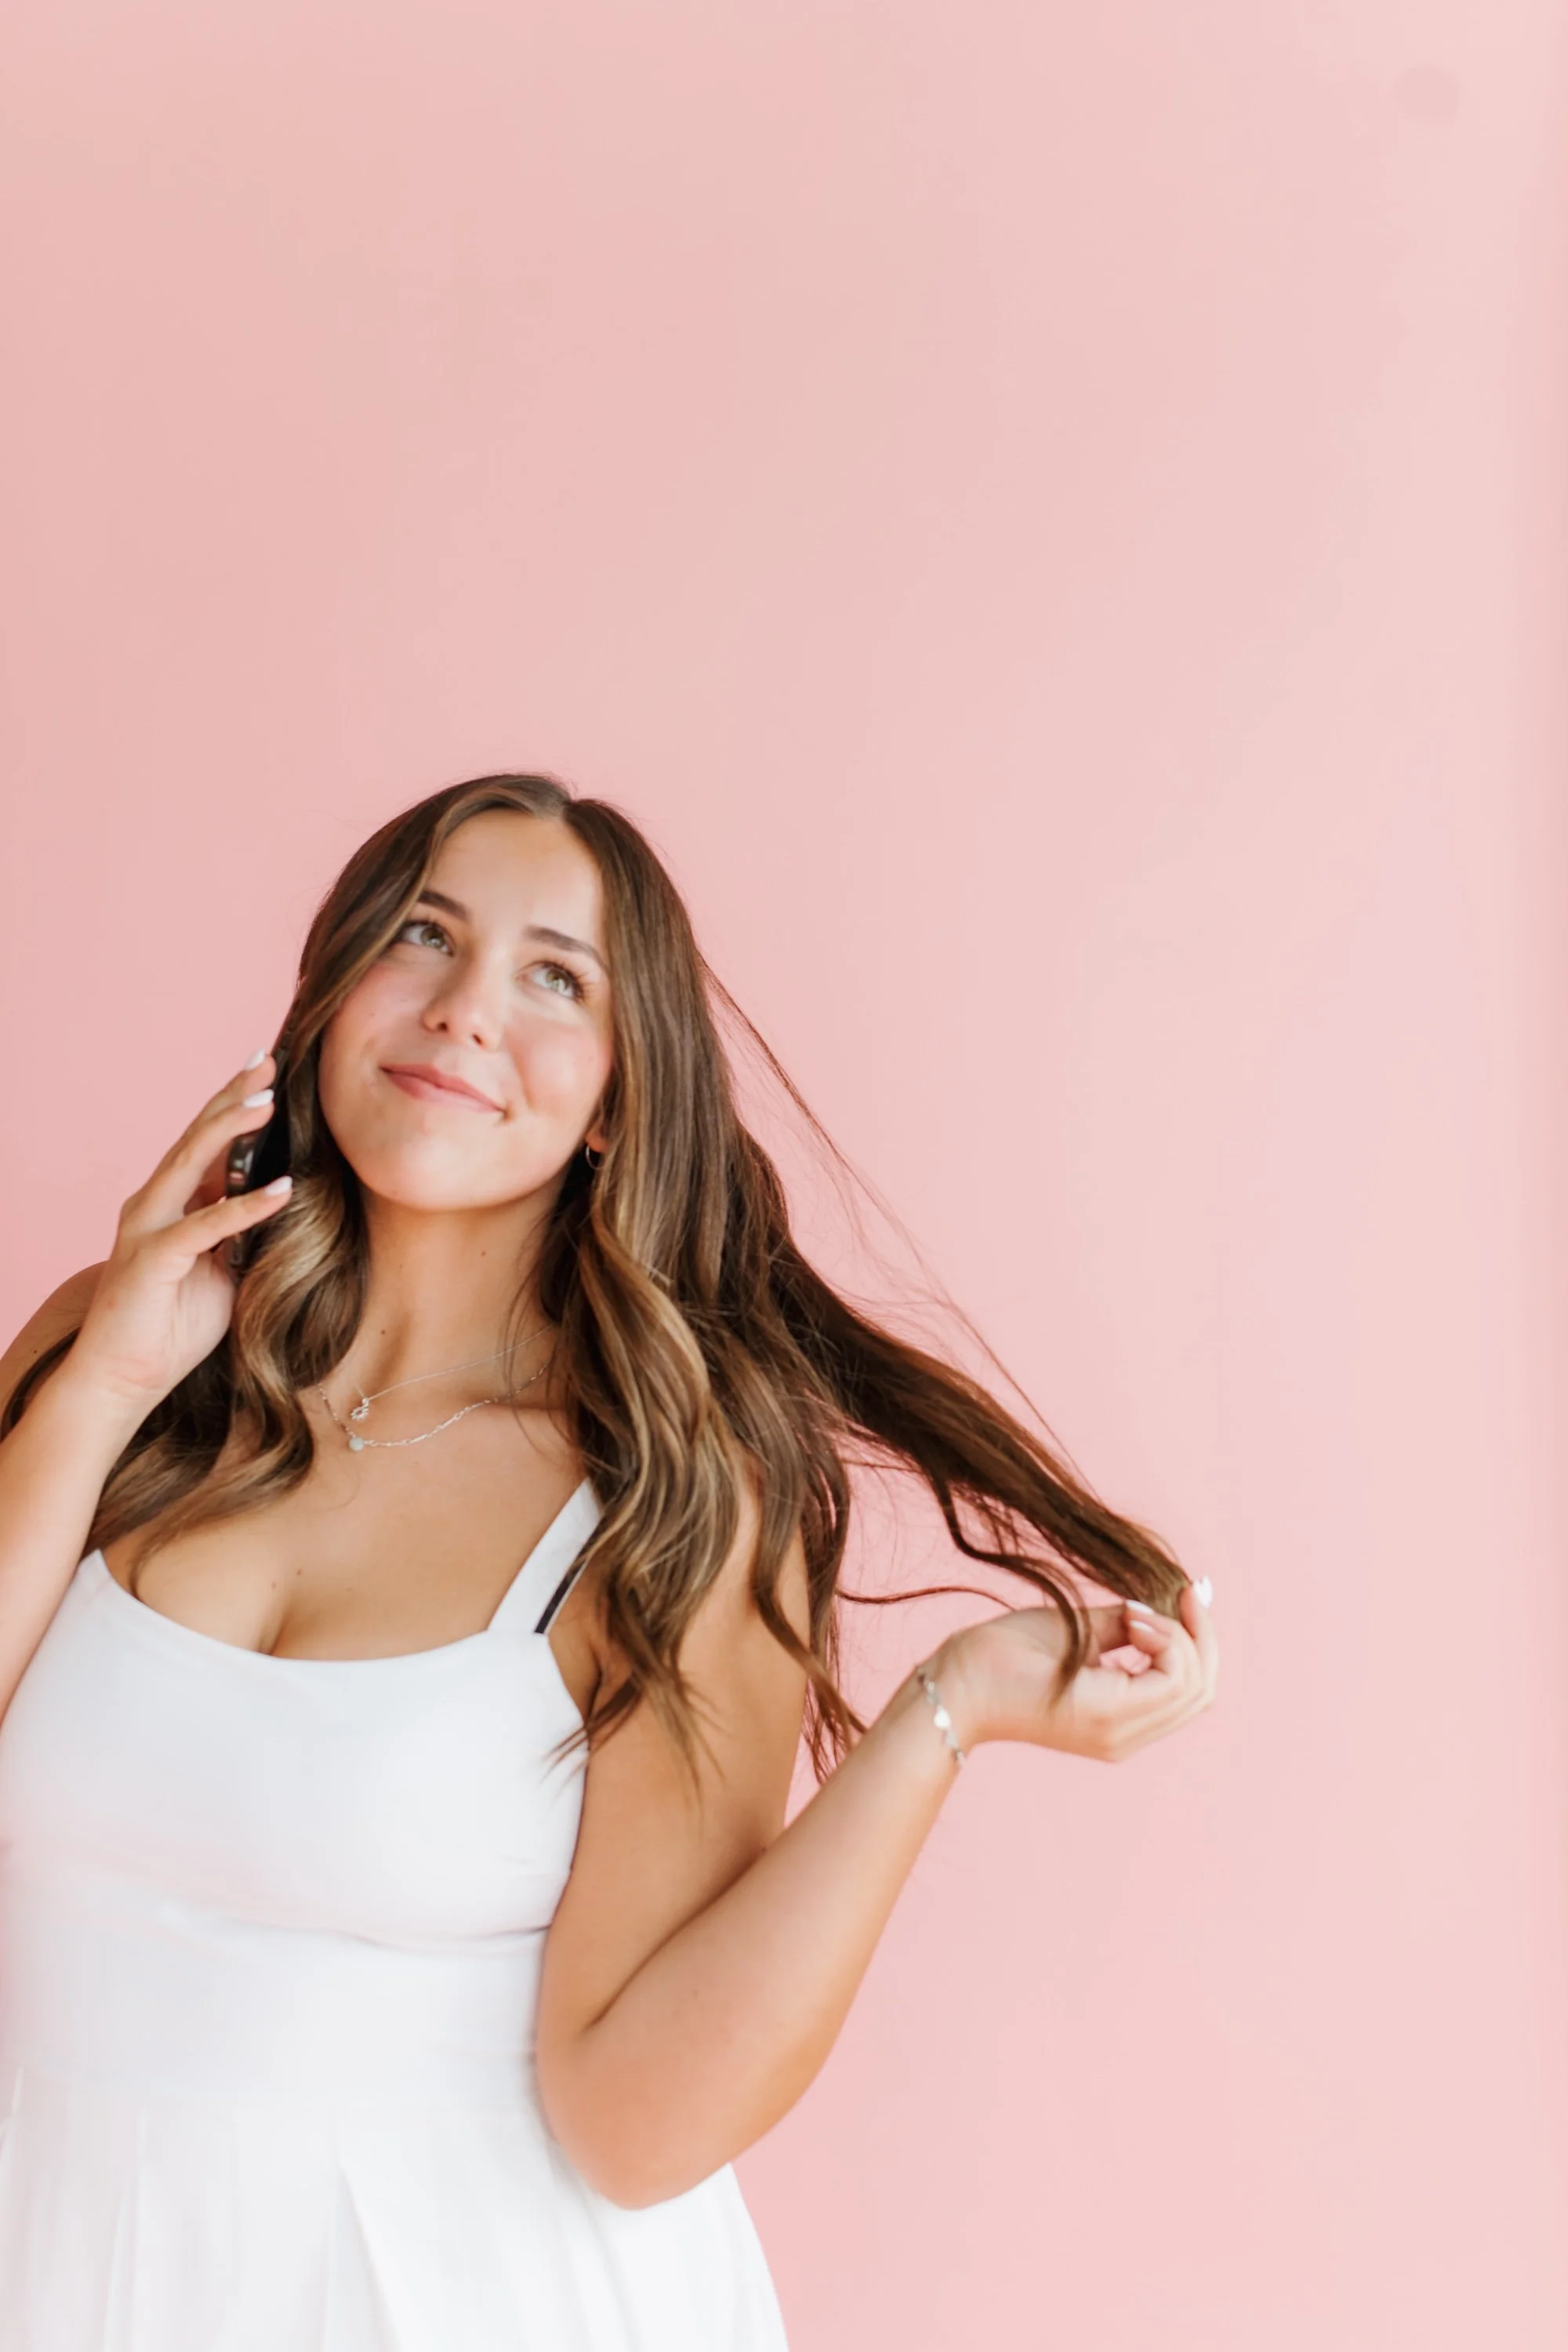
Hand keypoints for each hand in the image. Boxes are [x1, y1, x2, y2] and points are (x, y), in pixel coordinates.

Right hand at [61, 1052, 291, 1426]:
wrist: (122, 1380)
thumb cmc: (173, 1326)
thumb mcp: (225, 1270)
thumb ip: (246, 1234)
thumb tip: (289, 1202)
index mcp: (173, 1202)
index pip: (208, 1143)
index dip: (236, 1105)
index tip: (269, 1069)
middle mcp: (155, 1203)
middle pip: (198, 1137)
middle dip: (234, 1097)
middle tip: (268, 1060)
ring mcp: (148, 1227)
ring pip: (192, 1164)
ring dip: (232, 1131)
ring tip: (270, 1100)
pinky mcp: (152, 1258)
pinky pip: (204, 1225)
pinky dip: (244, 1208)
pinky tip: (281, 1191)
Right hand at [932, 1581, 1217, 1762]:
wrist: (956, 1698)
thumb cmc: (995, 1659)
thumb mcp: (1064, 1630)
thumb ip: (1121, 1621)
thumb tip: (1157, 1610)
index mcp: (1110, 1715)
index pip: (1181, 1676)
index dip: (1174, 1632)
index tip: (1134, 1607)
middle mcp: (1123, 1737)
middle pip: (1198, 1693)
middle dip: (1200, 1638)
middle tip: (1188, 1592)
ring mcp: (1119, 1740)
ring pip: (1188, 1700)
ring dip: (1188, 1651)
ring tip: (1170, 1610)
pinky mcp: (1112, 1732)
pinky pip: (1164, 1701)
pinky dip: (1170, 1664)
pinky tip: (1151, 1633)